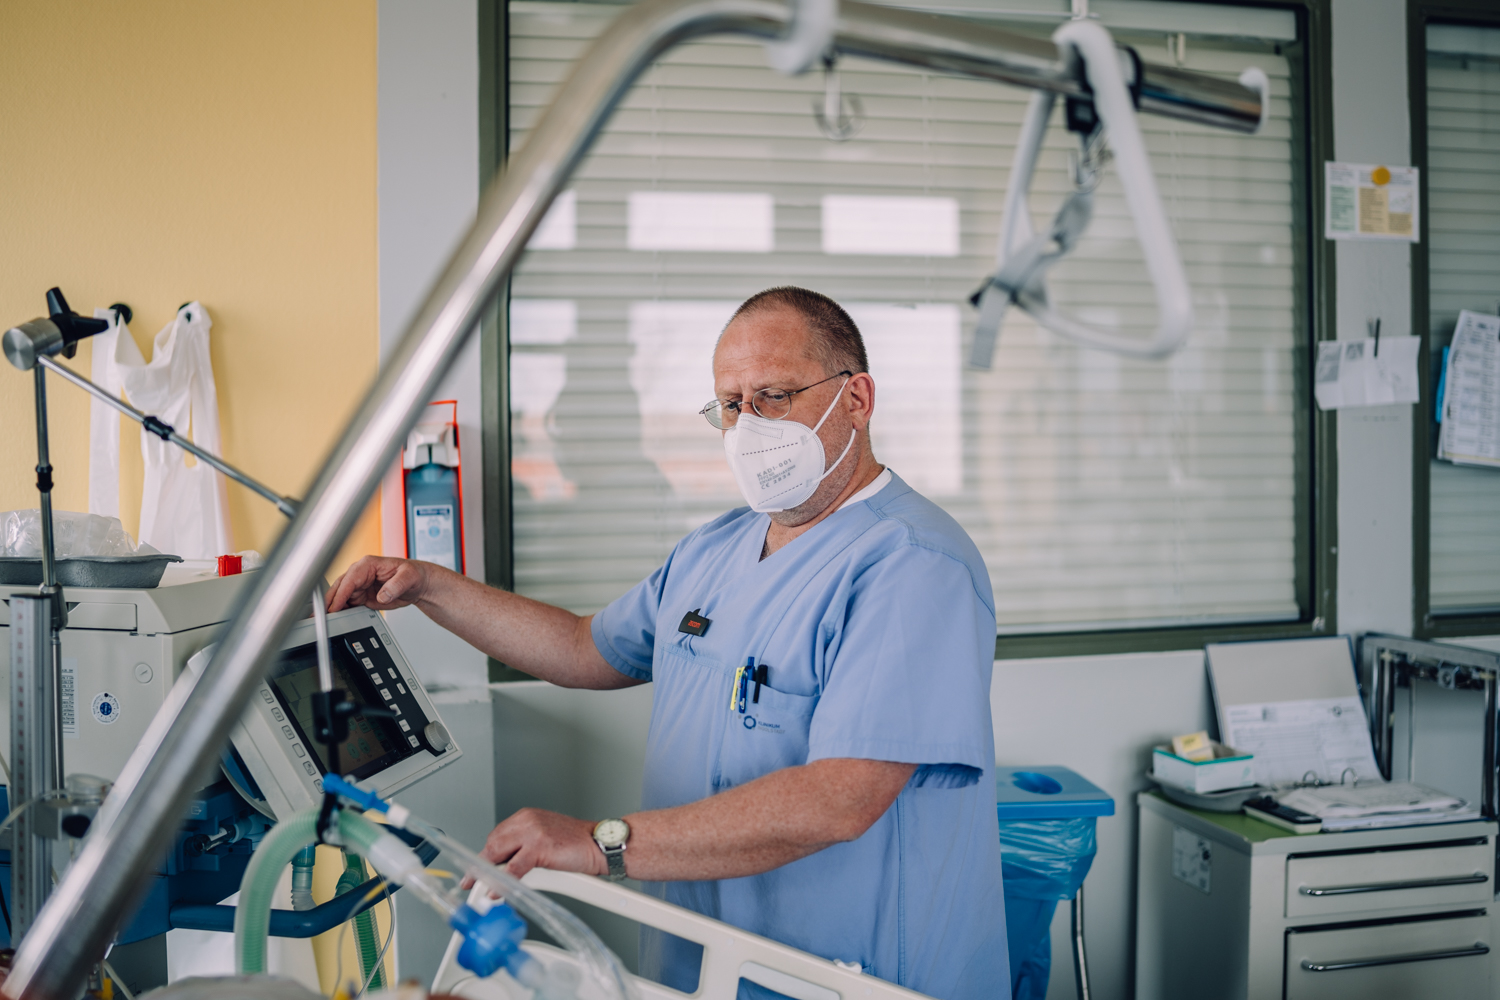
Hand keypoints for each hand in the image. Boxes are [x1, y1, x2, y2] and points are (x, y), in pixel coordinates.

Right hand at [326, 555, 433, 612]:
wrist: (417, 584)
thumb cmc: (413, 574)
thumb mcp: (408, 577)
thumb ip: (395, 586)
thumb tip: (382, 595)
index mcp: (368, 564)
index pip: (349, 579)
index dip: (340, 594)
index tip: (334, 606)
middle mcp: (360, 574)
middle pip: (339, 588)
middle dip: (330, 601)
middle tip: (322, 616)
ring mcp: (359, 586)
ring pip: (340, 597)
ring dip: (333, 608)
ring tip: (326, 621)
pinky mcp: (361, 596)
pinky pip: (347, 604)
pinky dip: (341, 611)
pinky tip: (337, 619)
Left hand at [479, 808, 607, 878]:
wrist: (601, 844)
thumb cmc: (577, 844)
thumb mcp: (544, 840)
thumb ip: (523, 848)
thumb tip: (503, 868)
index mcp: (526, 816)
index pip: (496, 836)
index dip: (483, 856)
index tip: (473, 871)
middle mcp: (526, 820)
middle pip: (493, 844)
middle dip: (480, 866)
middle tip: (470, 883)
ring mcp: (532, 832)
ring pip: (499, 854)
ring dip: (486, 874)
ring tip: (479, 889)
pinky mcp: (539, 847)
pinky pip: (514, 867)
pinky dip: (502, 881)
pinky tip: (496, 891)